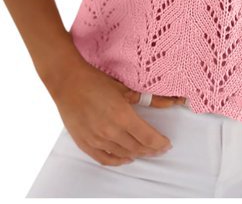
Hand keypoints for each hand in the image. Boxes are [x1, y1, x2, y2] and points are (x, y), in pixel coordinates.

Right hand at [45, 54, 185, 165]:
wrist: (68, 82)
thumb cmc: (96, 82)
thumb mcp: (125, 89)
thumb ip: (149, 98)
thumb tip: (172, 100)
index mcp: (123, 116)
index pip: (148, 137)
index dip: (160, 143)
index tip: (167, 144)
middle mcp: (111, 132)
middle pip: (138, 147)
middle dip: (152, 149)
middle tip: (159, 148)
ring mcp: (97, 140)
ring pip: (123, 154)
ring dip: (137, 154)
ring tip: (146, 151)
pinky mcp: (85, 143)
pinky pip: (105, 159)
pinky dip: (118, 161)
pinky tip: (126, 157)